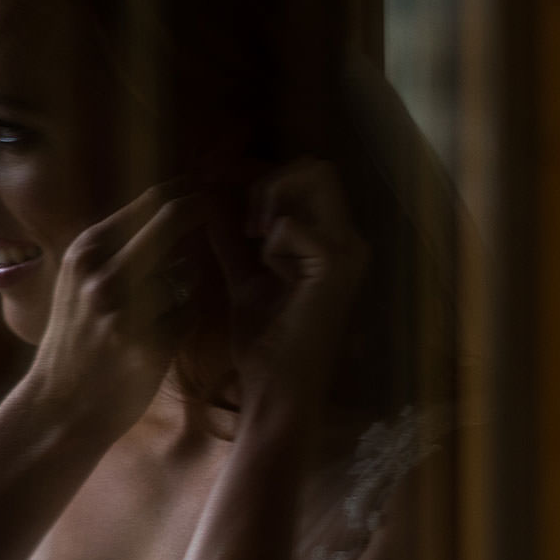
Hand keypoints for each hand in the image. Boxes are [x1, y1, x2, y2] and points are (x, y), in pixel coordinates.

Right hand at [20, 184, 203, 440]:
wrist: (59, 405)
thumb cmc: (78, 338)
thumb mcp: (82, 281)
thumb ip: (119, 247)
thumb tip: (173, 205)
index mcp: (86, 251)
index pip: (149, 201)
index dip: (187, 189)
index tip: (209, 186)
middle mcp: (103, 272)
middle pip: (173, 218)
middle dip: (203, 210)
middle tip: (218, 210)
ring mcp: (126, 308)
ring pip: (189, 270)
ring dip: (186, 284)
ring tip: (157, 310)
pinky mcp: (149, 342)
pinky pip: (190, 312)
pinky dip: (183, 320)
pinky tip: (157, 338)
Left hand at [217, 159, 370, 410]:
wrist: (276, 391)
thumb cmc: (266, 343)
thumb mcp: (244, 275)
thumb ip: (232, 236)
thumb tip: (209, 192)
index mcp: (332, 241)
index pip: (307, 176)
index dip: (264, 179)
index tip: (235, 206)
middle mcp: (350, 239)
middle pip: (316, 168)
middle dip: (268, 183)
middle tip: (246, 222)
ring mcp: (349, 250)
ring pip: (313, 178)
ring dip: (271, 201)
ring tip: (254, 239)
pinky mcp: (339, 266)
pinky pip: (291, 225)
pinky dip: (270, 243)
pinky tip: (273, 275)